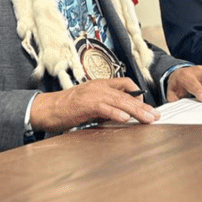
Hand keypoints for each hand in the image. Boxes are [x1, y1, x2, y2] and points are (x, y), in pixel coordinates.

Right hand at [29, 78, 156, 132]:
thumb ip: (105, 106)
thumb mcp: (89, 103)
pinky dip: (116, 113)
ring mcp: (92, 94)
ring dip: (136, 111)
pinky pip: (105, 108)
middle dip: (143, 106)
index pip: (124, 83)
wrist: (46, 108)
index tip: (147, 105)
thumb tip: (121, 114)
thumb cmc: (66, 108)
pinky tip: (126, 119)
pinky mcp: (85, 104)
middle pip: (126, 94)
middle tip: (155, 115)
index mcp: (99, 84)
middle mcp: (98, 86)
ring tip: (147, 119)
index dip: (138, 93)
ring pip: (119, 101)